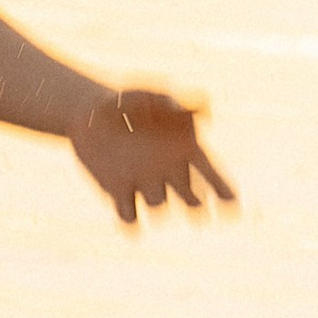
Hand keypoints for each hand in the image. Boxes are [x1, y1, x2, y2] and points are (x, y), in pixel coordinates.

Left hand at [68, 88, 235, 227]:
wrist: (87, 114)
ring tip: (152, 191)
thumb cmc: (125, 100)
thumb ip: (175, 101)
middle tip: (195, 205)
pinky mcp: (118, 193)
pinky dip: (131, 222)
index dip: (223, 190)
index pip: (211, 174)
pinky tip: (129, 213)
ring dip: (157, 203)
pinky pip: (130, 218)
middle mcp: (168, 171)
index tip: (230, 203)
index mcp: (184, 148)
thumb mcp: (150, 95)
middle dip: (197, 208)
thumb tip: (206, 108)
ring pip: (159, 207)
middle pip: (192, 200)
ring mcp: (144, 184)